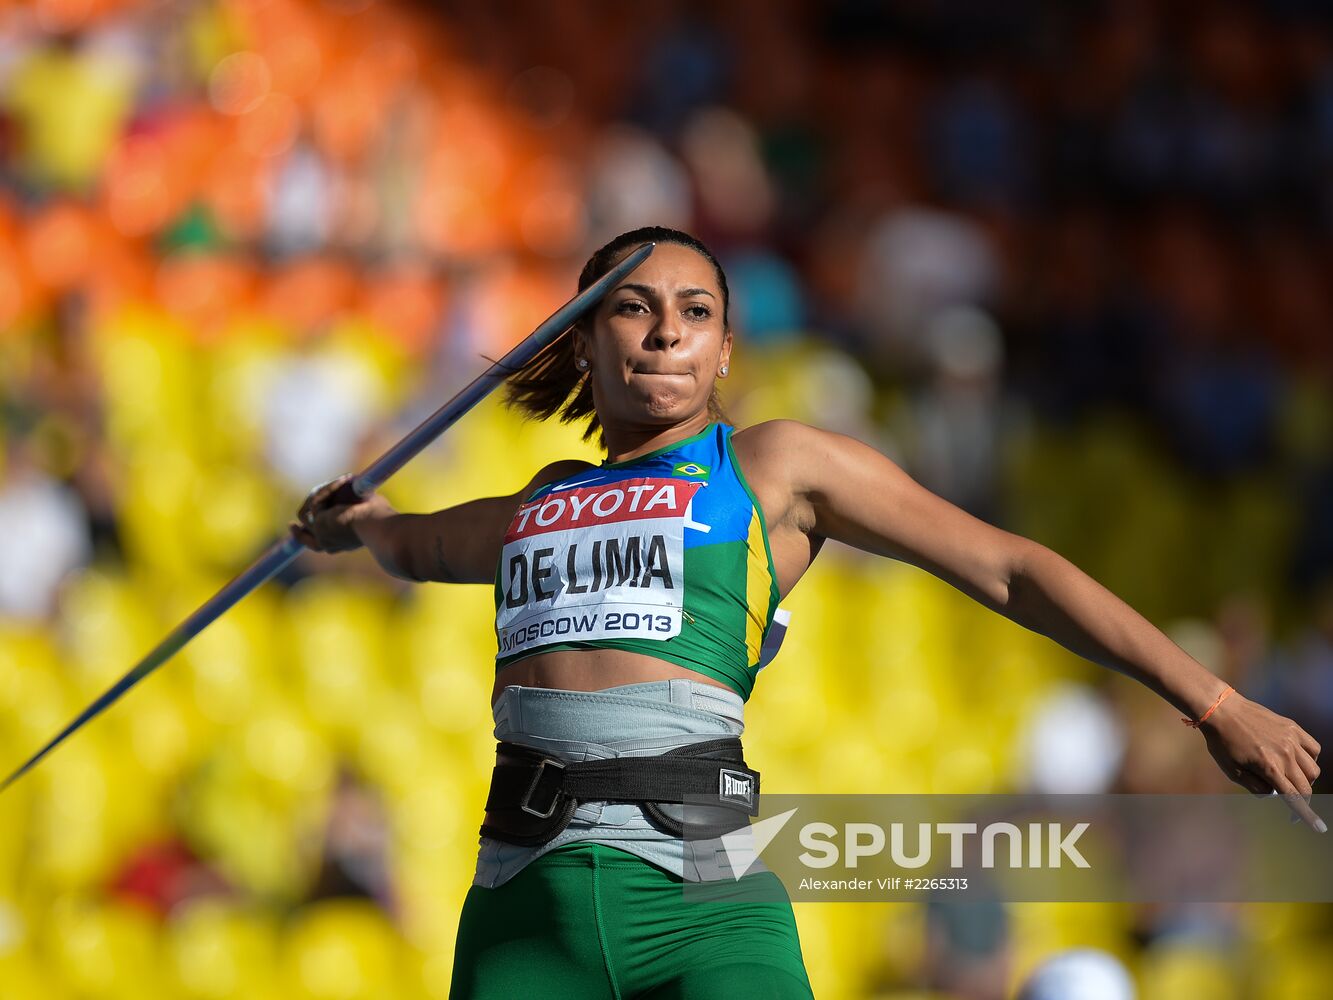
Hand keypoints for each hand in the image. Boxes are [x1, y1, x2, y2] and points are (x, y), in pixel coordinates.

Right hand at [289, 474, 393, 552]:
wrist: (379, 526)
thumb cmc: (381, 519)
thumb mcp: (367, 511)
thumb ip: (357, 504)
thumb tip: (359, 488)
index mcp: (340, 544)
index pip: (320, 543)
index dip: (308, 535)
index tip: (298, 527)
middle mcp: (328, 543)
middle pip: (305, 538)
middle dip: (296, 531)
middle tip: (291, 524)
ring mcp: (320, 534)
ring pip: (307, 513)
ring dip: (323, 493)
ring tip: (345, 481)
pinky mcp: (318, 523)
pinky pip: (317, 500)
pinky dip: (329, 488)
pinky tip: (346, 480)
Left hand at [1197, 691, 1324, 831]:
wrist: (1222, 711)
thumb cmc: (1222, 743)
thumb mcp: (1233, 772)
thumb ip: (1256, 787)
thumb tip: (1275, 795)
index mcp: (1269, 767)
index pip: (1295, 797)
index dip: (1306, 815)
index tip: (1319, 828)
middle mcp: (1285, 754)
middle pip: (1306, 786)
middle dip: (1301, 799)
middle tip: (1291, 800)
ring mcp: (1291, 740)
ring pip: (1313, 769)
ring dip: (1306, 779)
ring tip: (1289, 776)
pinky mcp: (1293, 728)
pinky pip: (1313, 748)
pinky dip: (1310, 758)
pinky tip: (1296, 759)